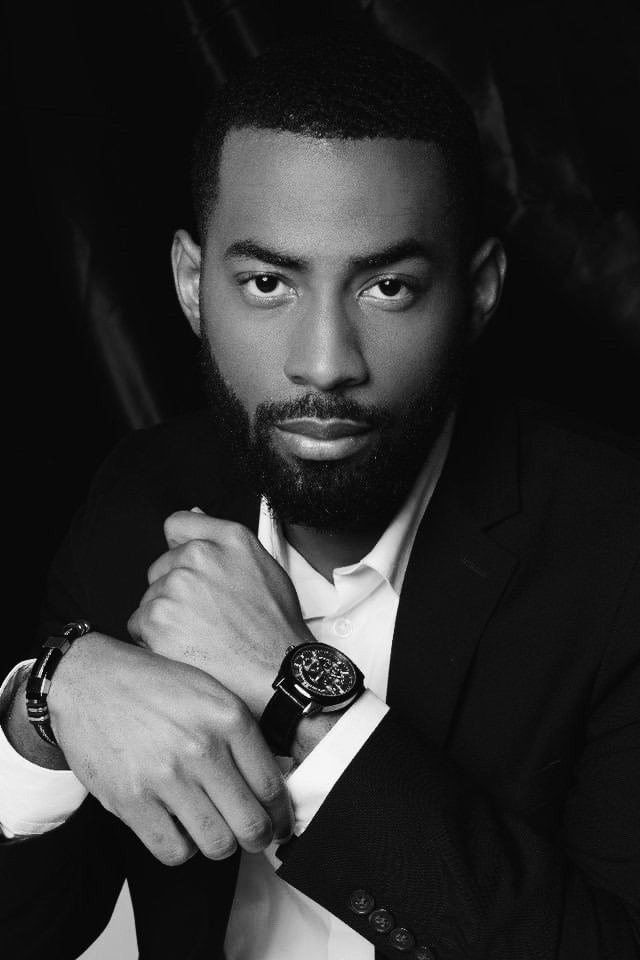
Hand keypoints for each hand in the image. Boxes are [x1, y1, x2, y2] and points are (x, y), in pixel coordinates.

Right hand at [48, 632, 292, 864]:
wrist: (90, 679)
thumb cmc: (152, 684)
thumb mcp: (210, 691)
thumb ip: (241, 734)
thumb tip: (271, 784)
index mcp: (228, 717)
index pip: (272, 787)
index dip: (280, 815)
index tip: (278, 822)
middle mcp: (202, 747)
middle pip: (251, 824)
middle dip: (257, 837)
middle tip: (251, 834)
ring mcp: (166, 776)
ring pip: (217, 844)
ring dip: (219, 843)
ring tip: (211, 827)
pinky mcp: (132, 801)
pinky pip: (174, 852)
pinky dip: (181, 848)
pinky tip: (178, 826)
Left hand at [128, 511, 313, 716]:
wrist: (277, 674)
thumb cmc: (274, 627)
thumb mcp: (262, 567)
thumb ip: (223, 541)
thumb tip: (194, 513)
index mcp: (229, 538)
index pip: (178, 523)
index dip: (180, 548)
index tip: (187, 570)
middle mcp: (200, 555)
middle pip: (161, 566)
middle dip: (174, 589)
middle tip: (204, 616)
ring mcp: (176, 586)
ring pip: (150, 598)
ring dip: (165, 616)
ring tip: (199, 636)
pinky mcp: (157, 619)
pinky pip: (138, 624)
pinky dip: (153, 639)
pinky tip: (184, 649)